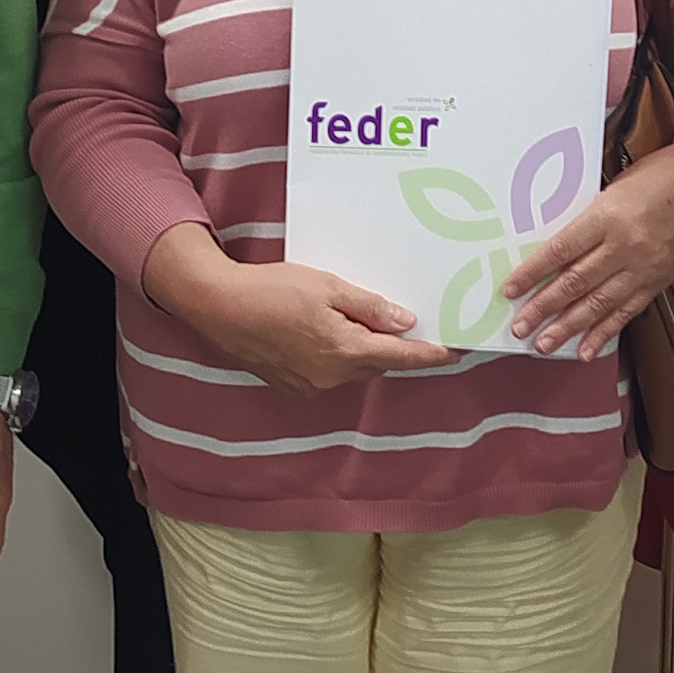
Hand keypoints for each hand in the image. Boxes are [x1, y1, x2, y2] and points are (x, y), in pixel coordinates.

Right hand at [144, 221, 457, 393]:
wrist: (218, 306)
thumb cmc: (271, 291)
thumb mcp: (327, 287)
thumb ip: (369, 307)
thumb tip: (405, 323)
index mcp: (344, 351)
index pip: (401, 356)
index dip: (430, 354)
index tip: (455, 351)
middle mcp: (331, 377)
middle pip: (377, 364)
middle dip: (397, 349)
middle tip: (417, 328)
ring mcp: (310, 385)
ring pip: (353, 369)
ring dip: (366, 351)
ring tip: (368, 323)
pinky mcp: (291, 384)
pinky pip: (330, 372)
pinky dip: (340, 356)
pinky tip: (332, 333)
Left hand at [503, 125, 673, 358]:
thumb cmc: (663, 176)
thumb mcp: (616, 187)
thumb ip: (589, 217)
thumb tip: (556, 246)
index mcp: (609, 215)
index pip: (561, 250)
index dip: (532, 273)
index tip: (511, 289)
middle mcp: (625, 246)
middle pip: (575, 283)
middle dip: (543, 308)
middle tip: (520, 327)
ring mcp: (644, 267)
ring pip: (599, 304)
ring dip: (569, 327)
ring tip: (545, 345)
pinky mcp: (659, 281)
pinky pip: (627, 311)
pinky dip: (605, 332)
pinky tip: (588, 348)